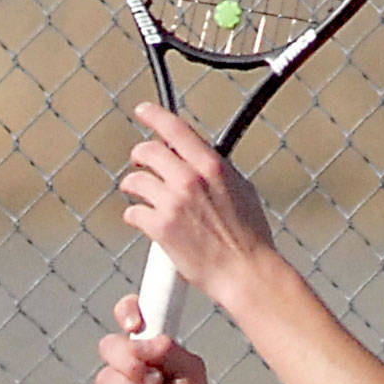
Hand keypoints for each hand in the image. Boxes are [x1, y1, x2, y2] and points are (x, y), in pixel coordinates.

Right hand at [94, 293, 217, 383]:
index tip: (136, 326)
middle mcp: (127, 365)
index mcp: (149, 348)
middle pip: (109, 346)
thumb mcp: (191, 372)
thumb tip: (140, 339)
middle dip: (131, 364)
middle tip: (155, 381)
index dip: (127, 312)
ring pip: (105, 379)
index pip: (129, 316)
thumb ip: (171, 349)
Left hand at [120, 103, 273, 308]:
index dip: (154, 115)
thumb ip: (217, 172)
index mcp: (212, 166)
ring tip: (140, 196)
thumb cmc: (250, 239)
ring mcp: (173, 203)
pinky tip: (144, 222)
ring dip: (134, 187)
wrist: (247, 273)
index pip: (175, 128)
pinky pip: (133, 212)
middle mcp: (190, 179)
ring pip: (135, 181)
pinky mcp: (160, 228)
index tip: (143, 111)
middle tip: (139, 164)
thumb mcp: (242, 191)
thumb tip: (203, 160)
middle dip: (140, 156)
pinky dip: (135, 216)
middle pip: (147, 151)